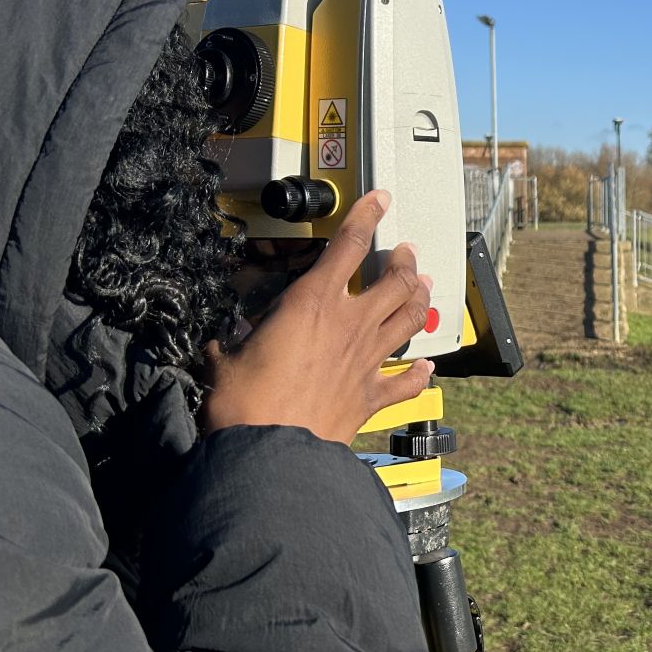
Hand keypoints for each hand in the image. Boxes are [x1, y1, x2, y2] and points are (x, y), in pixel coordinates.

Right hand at [202, 189, 434, 445]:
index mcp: (312, 303)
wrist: (269, 452)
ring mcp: (367, 360)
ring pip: (410, 319)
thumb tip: (224, 342)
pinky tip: (428, 368)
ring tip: (424, 288)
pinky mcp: (373, 396)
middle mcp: (350, 325)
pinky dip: (420, 374)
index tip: (380, 199)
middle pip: (395, 281)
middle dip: (404, 261)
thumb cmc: (243, 404)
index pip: (348, 245)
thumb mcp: (225, 357)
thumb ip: (231, 341)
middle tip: (406, 252)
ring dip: (420, 300)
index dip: (367, 215)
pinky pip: (407, 381)